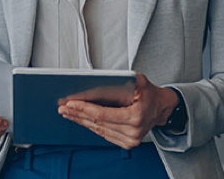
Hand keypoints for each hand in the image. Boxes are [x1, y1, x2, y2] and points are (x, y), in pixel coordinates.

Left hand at [58, 73, 178, 148]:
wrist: (160, 108)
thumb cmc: (149, 94)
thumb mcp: (141, 81)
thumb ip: (127, 79)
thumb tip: (107, 79)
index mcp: (136, 117)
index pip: (103, 114)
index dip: (84, 109)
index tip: (70, 103)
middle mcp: (133, 132)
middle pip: (97, 123)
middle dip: (78, 114)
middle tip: (63, 107)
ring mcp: (130, 140)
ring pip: (98, 130)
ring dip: (81, 121)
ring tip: (68, 113)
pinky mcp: (126, 143)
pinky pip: (104, 134)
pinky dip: (90, 126)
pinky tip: (80, 119)